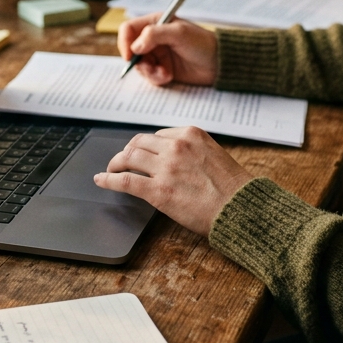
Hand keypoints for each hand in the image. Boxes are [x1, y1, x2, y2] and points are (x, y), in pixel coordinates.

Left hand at [94, 127, 253, 236]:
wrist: (241, 208)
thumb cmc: (233, 188)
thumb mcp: (213, 154)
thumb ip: (191, 151)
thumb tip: (171, 157)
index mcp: (190, 134)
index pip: (158, 135)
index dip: (146, 145)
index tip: (141, 153)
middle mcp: (176, 146)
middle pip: (139, 142)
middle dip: (127, 151)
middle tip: (121, 160)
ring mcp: (166, 167)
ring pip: (129, 157)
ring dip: (115, 162)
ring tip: (110, 169)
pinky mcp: (158, 190)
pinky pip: (125, 180)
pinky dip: (108, 179)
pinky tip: (101, 180)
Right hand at [118, 12, 217, 85]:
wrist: (218, 63)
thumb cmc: (202, 43)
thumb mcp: (179, 33)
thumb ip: (154, 35)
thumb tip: (135, 46)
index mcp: (154, 23)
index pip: (128, 29)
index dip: (125, 42)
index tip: (130, 56)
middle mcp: (152, 38)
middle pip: (130, 50)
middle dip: (139, 61)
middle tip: (151, 67)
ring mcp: (156, 54)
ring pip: (139, 65)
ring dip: (149, 72)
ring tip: (164, 73)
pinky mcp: (161, 68)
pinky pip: (149, 75)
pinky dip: (156, 78)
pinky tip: (168, 76)